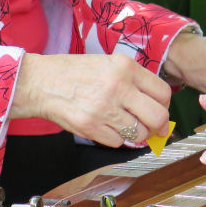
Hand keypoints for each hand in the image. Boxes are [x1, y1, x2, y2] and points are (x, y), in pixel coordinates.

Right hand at [11, 53, 170, 146]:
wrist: (40, 82)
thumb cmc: (76, 73)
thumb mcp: (109, 64)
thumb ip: (135, 82)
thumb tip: (159, 108)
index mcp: (125, 67)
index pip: (163, 93)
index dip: (165, 106)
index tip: (161, 111)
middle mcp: (118, 86)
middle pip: (157, 117)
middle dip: (159, 127)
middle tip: (155, 129)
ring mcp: (104, 108)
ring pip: (139, 134)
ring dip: (136, 134)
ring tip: (125, 125)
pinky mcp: (91, 127)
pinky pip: (118, 142)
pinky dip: (115, 138)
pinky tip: (105, 126)